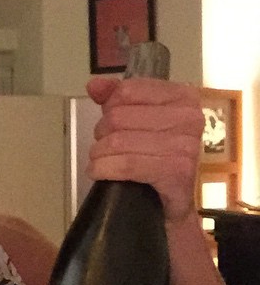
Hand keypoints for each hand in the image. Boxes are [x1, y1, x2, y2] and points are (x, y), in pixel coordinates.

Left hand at [86, 77, 204, 222]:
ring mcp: (185, 146)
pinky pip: (126, 164)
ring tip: (101, 160)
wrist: (173, 199)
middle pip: (118, 116)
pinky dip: (104, 168)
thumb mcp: (137, 118)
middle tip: (106, 145)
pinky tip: (98, 171)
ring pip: (117, 141)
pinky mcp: (177, 172)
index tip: (111, 120)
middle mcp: (189, 118)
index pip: (127, 91)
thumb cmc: (155, 154)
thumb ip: (115, 97)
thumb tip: (95, 85)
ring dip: (99, 153)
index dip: (110, 106)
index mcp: (182, 97)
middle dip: (103, 133)